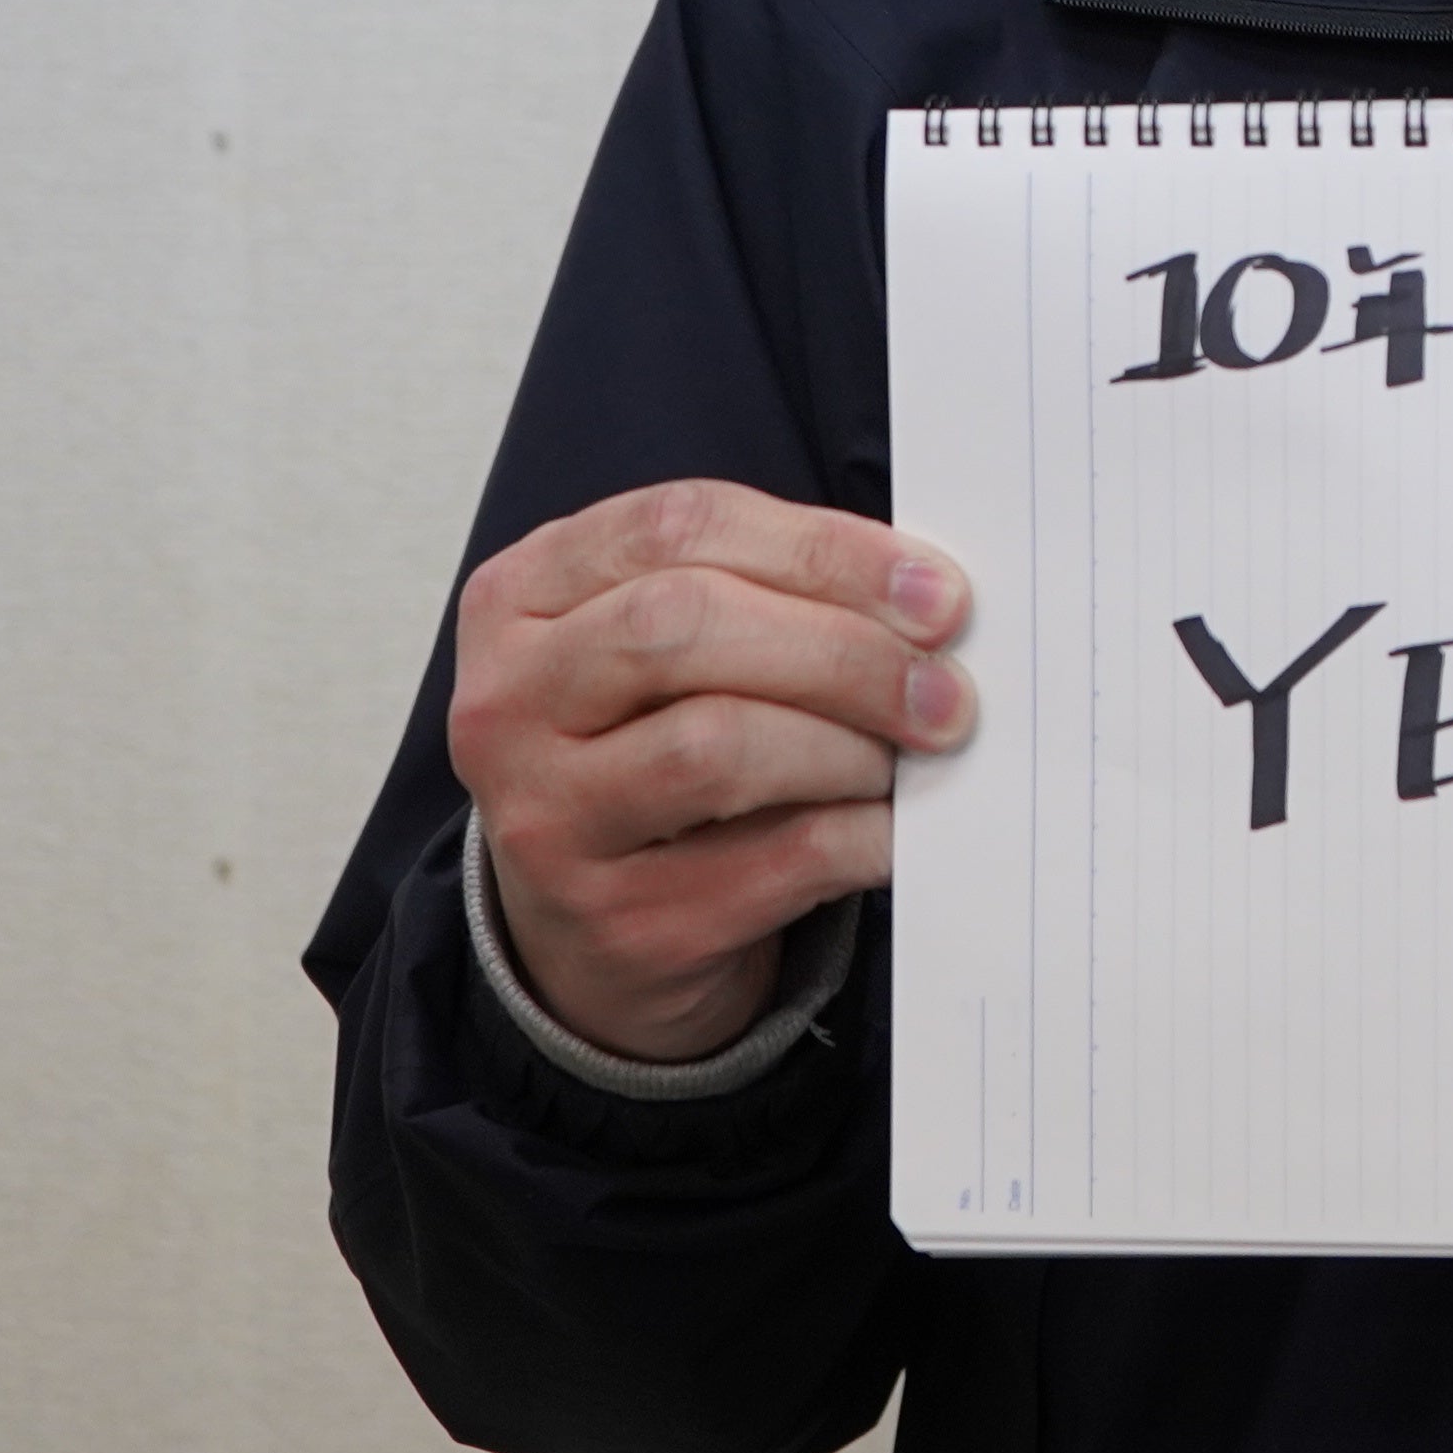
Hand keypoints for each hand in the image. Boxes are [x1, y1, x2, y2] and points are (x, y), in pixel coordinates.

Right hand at [444, 479, 972, 1063]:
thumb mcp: (668, 646)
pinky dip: (862, 834)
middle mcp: (507, 703)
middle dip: (844, 650)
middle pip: (684, 627)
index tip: (934, 591)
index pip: (677, 528)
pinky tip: (899, 827)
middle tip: (946, 686)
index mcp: (521, 595)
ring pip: (716, 745)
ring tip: (911, 755)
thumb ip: (766, 593)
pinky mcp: (617, 920)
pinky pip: (772, 858)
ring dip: (849, 745)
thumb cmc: (652, 746)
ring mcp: (547, 819)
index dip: (824, 549)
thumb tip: (927, 597)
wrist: (596, 924)